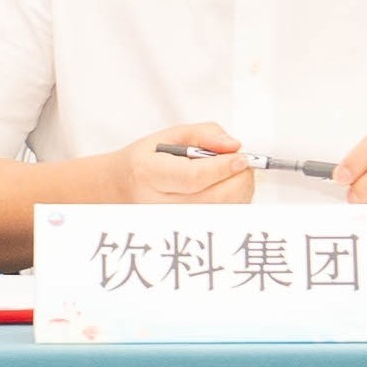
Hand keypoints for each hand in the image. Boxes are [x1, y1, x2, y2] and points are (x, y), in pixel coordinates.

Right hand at [112, 123, 262, 208]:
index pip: (193, 177)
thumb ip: (204, 134)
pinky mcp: (187, 232)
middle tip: (242, 162)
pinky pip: (223, 219)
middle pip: (214, 198)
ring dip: (240, 191)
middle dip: (239, 178)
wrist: (124, 189)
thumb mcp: (170, 135)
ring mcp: (173, 223)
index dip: (223, 167)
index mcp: (149, 174)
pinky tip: (226, 189)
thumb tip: (233, 145)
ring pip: (223, 211)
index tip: (240, 157)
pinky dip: (235, 202)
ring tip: (231, 174)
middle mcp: (159, 204)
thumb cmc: (147, 161)